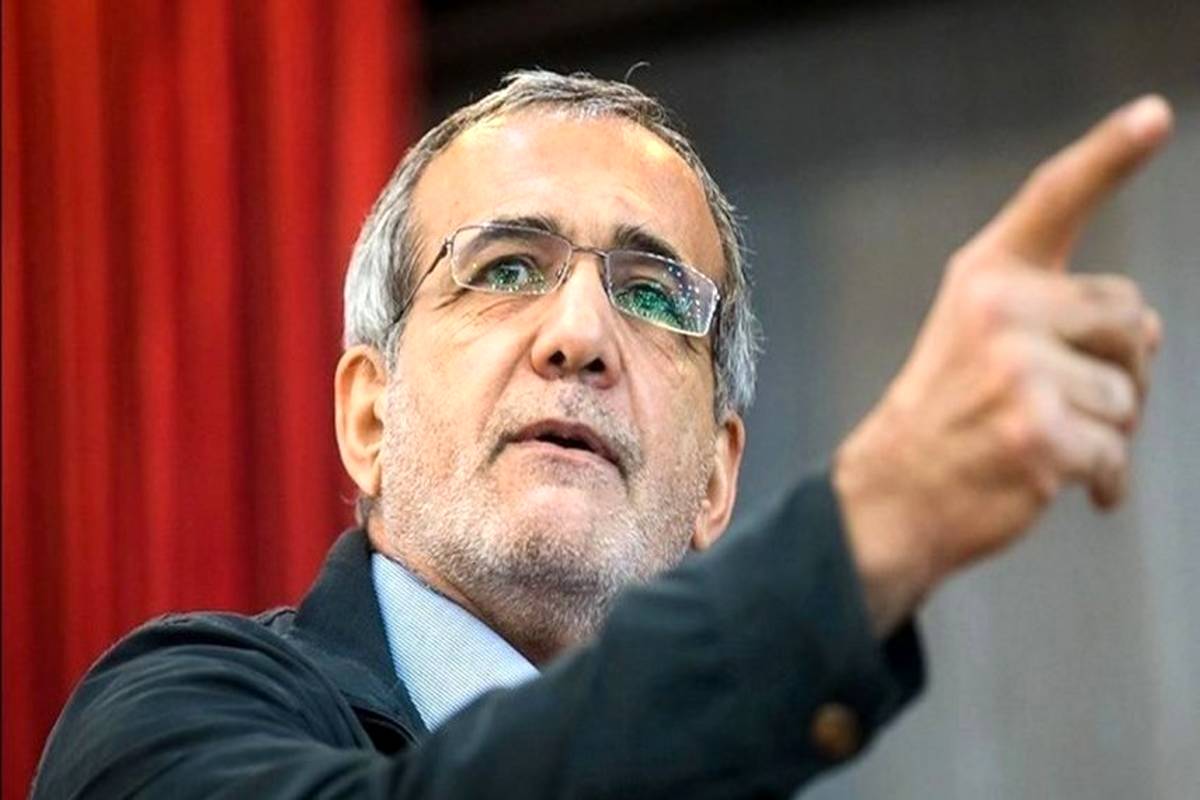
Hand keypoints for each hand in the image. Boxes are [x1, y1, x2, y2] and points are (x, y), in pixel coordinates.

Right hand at [833, 96, 1173, 634]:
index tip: (1156, 114)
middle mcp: (1001, 312)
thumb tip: (1150, 330)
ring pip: (1127, 395)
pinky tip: (1069, 485)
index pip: (1054, 200)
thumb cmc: (942, 417)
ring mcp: (1018, 373)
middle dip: (1123, 368)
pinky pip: (1117, 454)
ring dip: (1108, 431)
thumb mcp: (976, 340)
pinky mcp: (1038, 435)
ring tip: (1049, 445)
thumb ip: (1056, 315)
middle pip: (1131, 318)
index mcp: (985, 279)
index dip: (1109, 153)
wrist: (890, 495)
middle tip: (1077, 402)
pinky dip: (1104, 480)